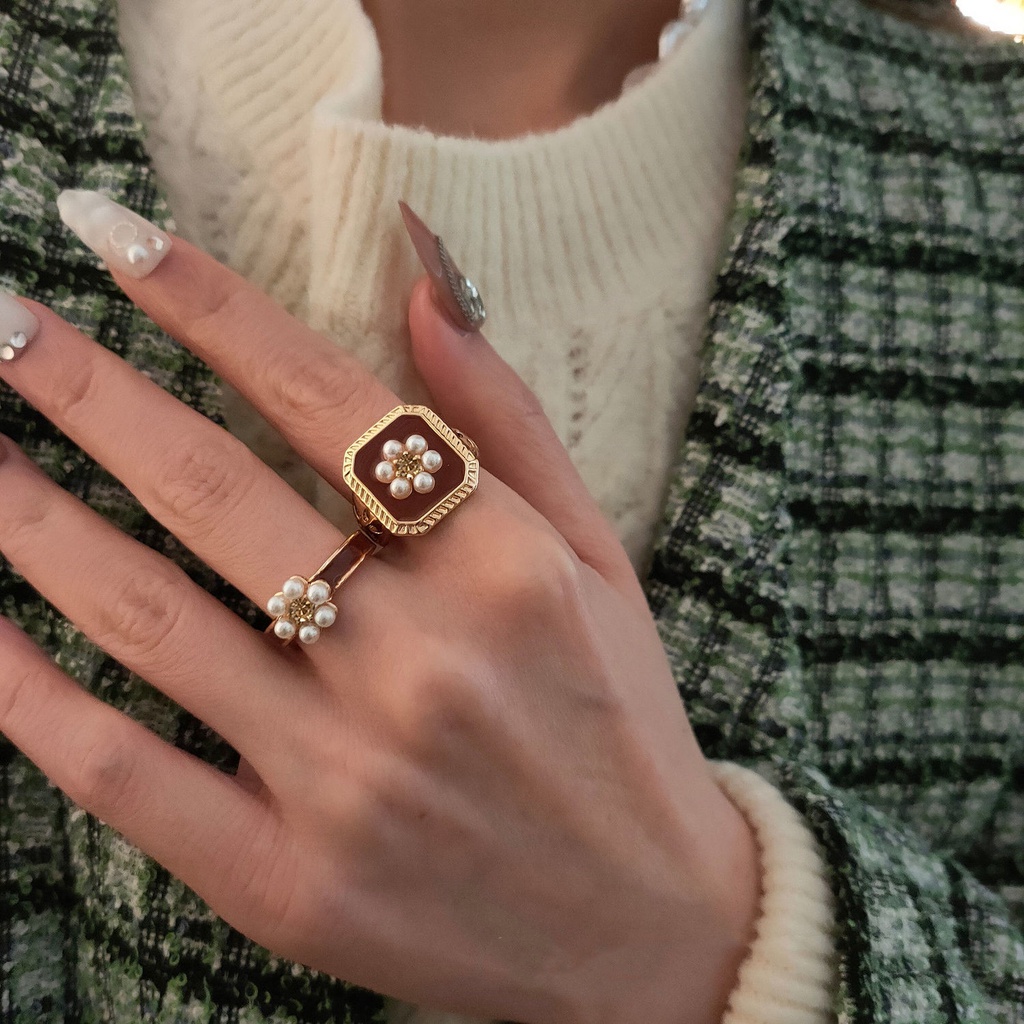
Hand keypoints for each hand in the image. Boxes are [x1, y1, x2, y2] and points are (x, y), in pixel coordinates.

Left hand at [0, 206, 759, 1023]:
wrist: (646, 926)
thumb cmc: (622, 724)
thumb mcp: (600, 561)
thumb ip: (508, 422)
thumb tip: (424, 286)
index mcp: (504, 565)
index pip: (324, 398)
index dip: (207, 304)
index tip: (110, 235)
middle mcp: (421, 659)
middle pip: (212, 491)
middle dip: (81, 386)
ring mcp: (346, 776)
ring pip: (148, 617)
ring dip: (32, 517)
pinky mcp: (290, 879)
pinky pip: (127, 772)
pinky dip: (31, 695)